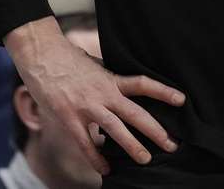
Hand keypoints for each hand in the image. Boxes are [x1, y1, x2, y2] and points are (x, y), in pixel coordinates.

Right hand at [10, 19, 185, 176]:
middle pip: (135, 113)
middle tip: (172, 145)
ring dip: (132, 146)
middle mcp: (103, 93)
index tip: (182, 100)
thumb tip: (121, 87)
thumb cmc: (67, 58)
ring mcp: (86, 106)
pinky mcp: (68, 117)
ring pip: (115, 130)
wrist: (41, 53)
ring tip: (145, 160)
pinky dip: (96, 158)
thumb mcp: (94, 65)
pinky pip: (85, 142)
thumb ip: (108, 79)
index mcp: (110, 79)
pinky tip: (105, 170)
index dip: (163, 91)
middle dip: (155, 131)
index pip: (143, 84)